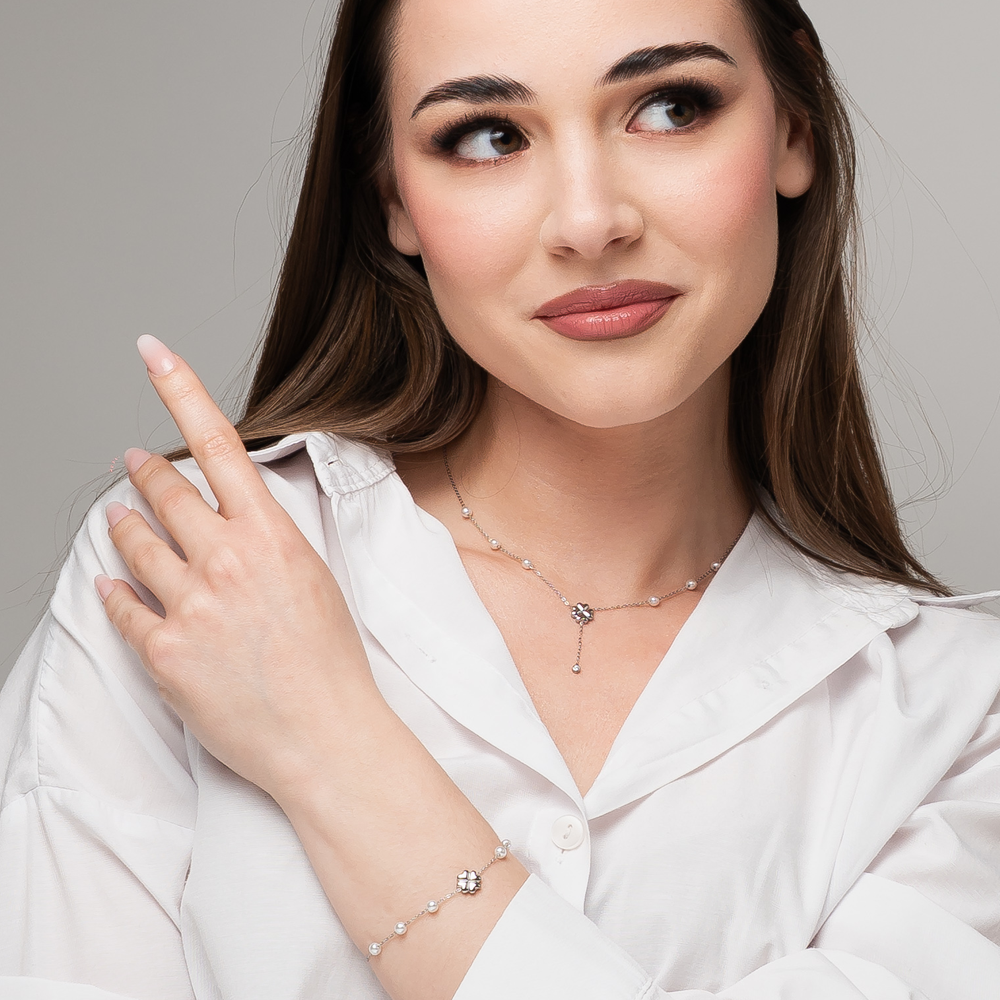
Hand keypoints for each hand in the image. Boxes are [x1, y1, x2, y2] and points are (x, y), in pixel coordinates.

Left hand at [97, 335, 379, 799]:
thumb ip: (268, 540)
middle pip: (165, 491)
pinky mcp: (163, 651)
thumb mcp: (314, 578)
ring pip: (134, 542)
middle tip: (132, 461)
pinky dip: (115, 590)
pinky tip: (111, 582)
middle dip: (144, 470)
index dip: (182, 389)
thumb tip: (228, 516)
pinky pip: (122, 605)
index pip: (218, 444)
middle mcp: (226, 560)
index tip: (153, 352)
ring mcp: (190, 605)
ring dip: (123, 524)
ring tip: (119, 516)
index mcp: (270, 536)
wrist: (325, 735)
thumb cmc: (330, 661)